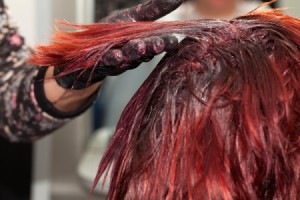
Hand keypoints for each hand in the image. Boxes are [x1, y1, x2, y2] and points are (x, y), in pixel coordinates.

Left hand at [55, 0, 184, 88]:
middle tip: (158, 44)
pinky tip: (117, 55)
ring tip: (138, 47)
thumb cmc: (113, 32)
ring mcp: (120, 60)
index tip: (174, 43)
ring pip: (129, 57)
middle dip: (152, 47)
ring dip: (134, 52)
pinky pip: (109, 62)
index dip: (167, 44)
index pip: (160, 43)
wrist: (87, 47)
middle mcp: (135, 53)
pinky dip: (113, 59)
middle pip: (146, 51)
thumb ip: (154, 9)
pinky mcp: (104, 64)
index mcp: (145, 41)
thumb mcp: (134, 16)